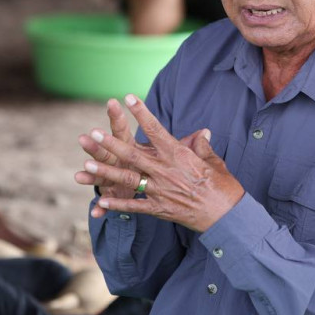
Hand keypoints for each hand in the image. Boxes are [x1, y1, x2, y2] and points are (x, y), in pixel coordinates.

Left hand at [74, 94, 243, 232]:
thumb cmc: (223, 186)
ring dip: (106, 171)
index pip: (155, 129)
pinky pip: (135, 206)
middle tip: (93, 133)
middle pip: (133, 154)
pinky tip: (102, 202)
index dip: (141, 112)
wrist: (227, 216)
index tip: (128, 97)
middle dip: (111, 143)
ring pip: (128, 179)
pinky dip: (118, 204)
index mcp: (178, 154)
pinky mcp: (160, 209)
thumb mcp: (214, 161)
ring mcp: (160, 190)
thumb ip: (202, 147)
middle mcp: (165, 170)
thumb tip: (202, 134)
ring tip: (87, 164)